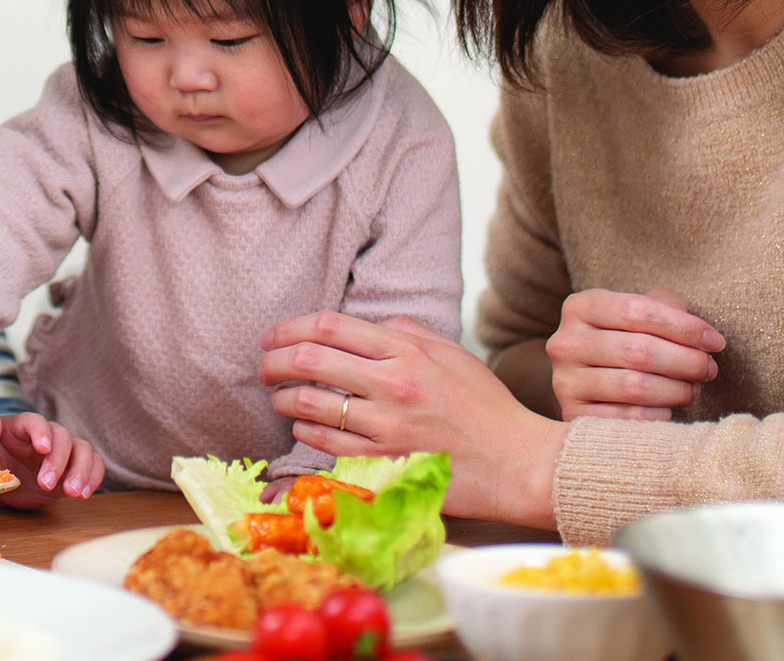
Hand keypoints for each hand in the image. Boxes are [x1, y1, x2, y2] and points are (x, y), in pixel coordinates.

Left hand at [0, 407, 103, 507]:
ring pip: (83, 449)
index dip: (41, 432)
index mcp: (21, 427)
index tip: (42, 449)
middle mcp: (45, 435)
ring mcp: (62, 451)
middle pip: (62, 436)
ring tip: (72, 493)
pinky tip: (83, 495)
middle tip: (46, 485)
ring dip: (81, 470)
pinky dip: (94, 477)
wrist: (3, 484)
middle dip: (58, 461)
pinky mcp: (73, 468)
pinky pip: (94, 464)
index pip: (35, 421)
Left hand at [259, 312, 566, 528]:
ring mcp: (386, 426)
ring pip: (309, 403)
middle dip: (274, 361)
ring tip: (278, 396)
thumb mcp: (454, 356)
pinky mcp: (383, 462)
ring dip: (282, 398)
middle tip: (264, 366)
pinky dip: (304, 429)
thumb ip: (411, 333)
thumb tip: (376, 320)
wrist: (519, 464)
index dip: (290, 328)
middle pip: (310, 360)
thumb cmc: (487, 409)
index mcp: (408, 352)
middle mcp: (393, 384)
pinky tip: (302, 424)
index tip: (272, 337)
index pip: (330, 327)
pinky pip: (325, 442)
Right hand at [546, 288, 722, 420]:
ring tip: (693, 388)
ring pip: (635, 386)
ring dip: (677, 389)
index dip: (684, 327)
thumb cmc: (622, 341)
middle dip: (687, 361)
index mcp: (580, 307)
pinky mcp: (573, 415)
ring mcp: (565, 381)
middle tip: (709, 369)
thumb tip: (700, 334)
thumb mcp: (635, 314)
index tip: (714, 342)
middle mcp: (564, 342)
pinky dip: (658, 414)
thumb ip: (664, 309)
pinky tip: (668, 408)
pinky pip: (627, 418)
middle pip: (639, 351)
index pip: (638, 311)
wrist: (584, 379)